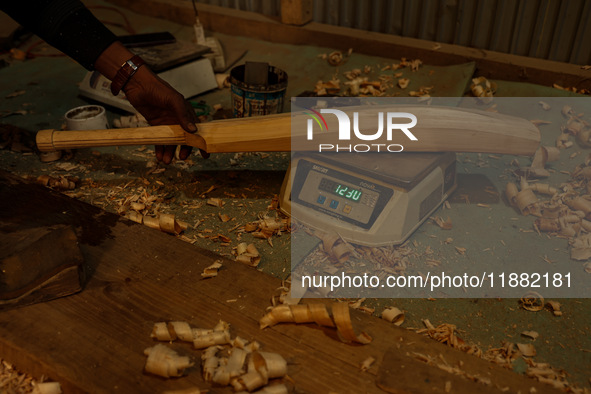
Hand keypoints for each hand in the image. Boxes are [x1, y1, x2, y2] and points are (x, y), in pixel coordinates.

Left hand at [94, 42, 200, 163]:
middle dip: (184, 150)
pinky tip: (158, 156)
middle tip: (181, 158)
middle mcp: (179, 120)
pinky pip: (160, 140)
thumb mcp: (173, 100)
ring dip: (170, 152)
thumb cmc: (158, 89)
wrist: (138, 85)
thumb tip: (193, 130)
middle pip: (185, 139)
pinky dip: (160, 149)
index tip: (205, 154)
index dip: (201, 143)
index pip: (198, 130)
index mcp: (187, 113)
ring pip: (172, 142)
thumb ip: (183, 115)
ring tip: (166, 161)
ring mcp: (167, 123)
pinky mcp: (156, 125)